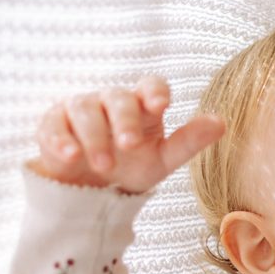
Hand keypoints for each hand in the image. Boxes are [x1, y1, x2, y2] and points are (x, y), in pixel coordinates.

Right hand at [30, 76, 224, 193]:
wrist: (93, 188)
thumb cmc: (133, 165)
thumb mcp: (164, 159)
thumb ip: (189, 141)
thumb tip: (221, 122)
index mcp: (143, 104)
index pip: (151, 85)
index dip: (155, 91)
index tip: (160, 104)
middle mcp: (112, 101)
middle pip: (118, 98)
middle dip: (124, 121)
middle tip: (129, 146)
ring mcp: (80, 109)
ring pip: (85, 110)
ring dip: (94, 137)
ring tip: (103, 165)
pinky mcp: (53, 124)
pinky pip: (53, 126)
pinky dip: (59, 140)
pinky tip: (69, 156)